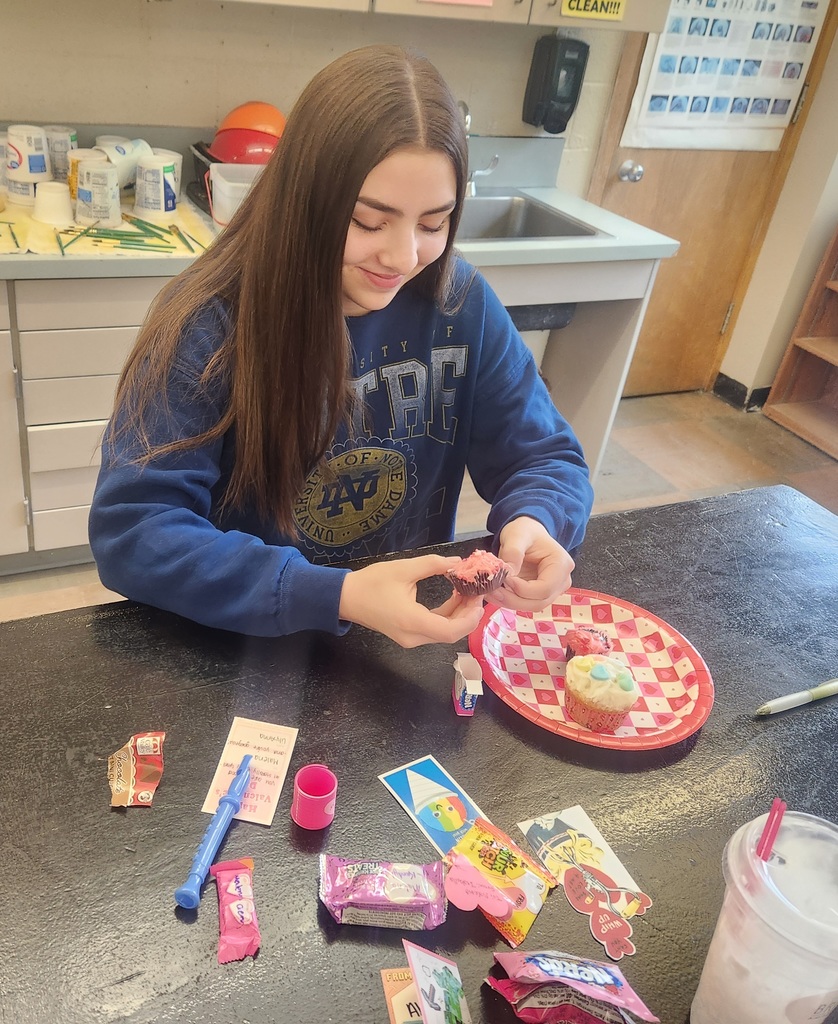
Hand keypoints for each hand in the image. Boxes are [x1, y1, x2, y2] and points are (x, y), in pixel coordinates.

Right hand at [339, 554, 484, 647]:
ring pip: (444, 632)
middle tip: (478, 591)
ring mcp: (410, 638)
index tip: (479, 598)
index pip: (450, 631)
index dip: (469, 618)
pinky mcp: (408, 635)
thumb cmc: (371, 583)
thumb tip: (458, 562)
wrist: (346, 598)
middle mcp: (413, 636)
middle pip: (450, 634)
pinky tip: (455, 598)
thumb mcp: (403, 569)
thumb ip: (433, 565)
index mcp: (412, 621)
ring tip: (469, 591)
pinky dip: (447, 615)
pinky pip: (434, 629)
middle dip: (468, 614)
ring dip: (459, 615)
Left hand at [492, 516, 574, 611]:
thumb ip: (513, 553)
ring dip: (508, 602)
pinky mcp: (539, 594)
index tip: (502, 580)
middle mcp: (561, 581)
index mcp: (561, 564)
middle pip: (539, 602)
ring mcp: (552, 590)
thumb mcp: (517, 535)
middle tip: (490, 590)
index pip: (544, 588)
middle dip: (512, 599)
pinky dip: (508, 600)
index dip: (521, 589)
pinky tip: (494, 592)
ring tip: (489, 591)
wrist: (527, 532)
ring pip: (531, 606)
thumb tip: (506, 574)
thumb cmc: (525, 531)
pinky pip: (525, 603)